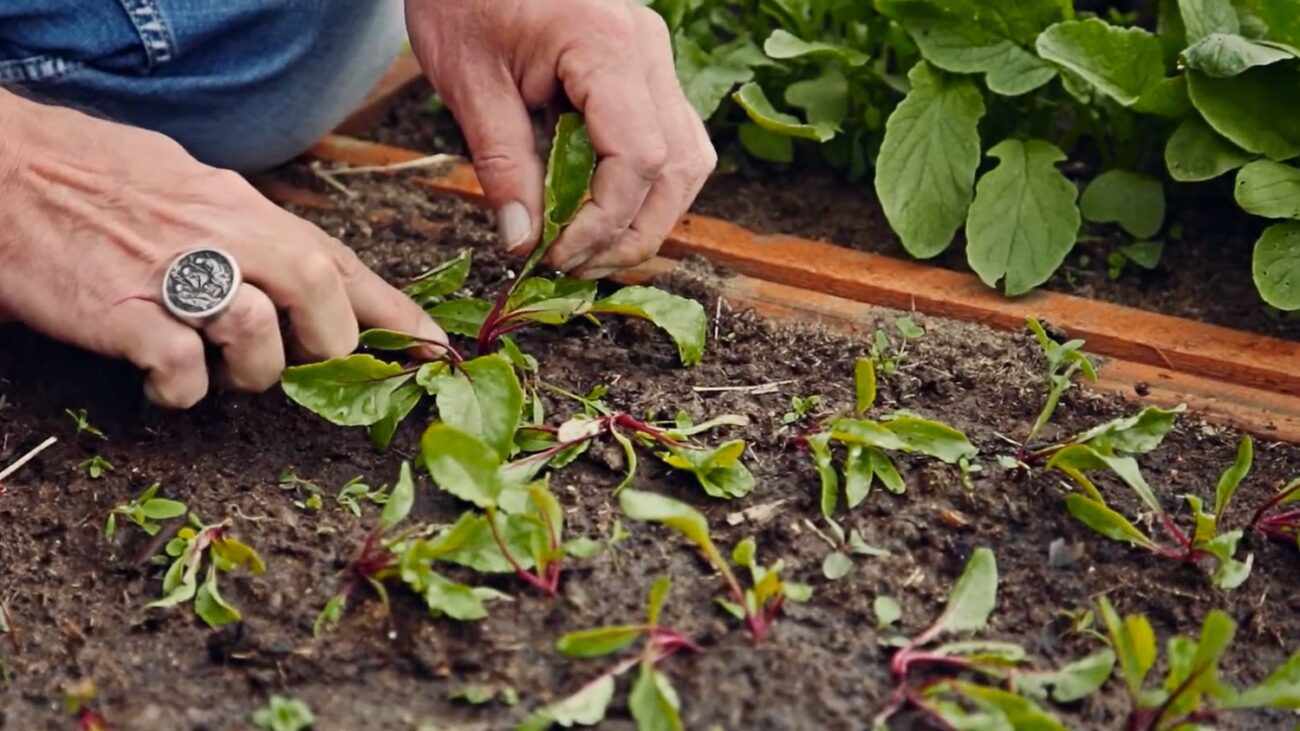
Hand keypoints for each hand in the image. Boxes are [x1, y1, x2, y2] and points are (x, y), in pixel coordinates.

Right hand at [0, 91, 445, 407]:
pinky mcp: (120, 313)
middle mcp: (219, 233)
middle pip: (317, 292)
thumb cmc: (96, 176)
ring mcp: (171, 272)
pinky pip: (180, 371)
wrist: (4, 164)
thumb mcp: (193, 185)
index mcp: (242, 207)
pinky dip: (180, 391)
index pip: (339, 260)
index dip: (394, 312)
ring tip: (216, 367)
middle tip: (303, 364)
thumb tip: (303, 272)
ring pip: (257, 335)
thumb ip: (250, 230)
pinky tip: (161, 381)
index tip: (435, 350)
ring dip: (250, 370)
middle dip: (325, 344)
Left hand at [406, 0, 716, 277]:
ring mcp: (654, 58)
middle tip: (575, 266)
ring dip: (646, 216)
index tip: (556, 256)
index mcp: (606, 44)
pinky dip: (643, 188)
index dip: (603, 222)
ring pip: (686, 161)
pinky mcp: (646, 70)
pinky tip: (597, 210)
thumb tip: (523, 242)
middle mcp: (648, 50)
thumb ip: (503, 166)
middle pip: (677, 168)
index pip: (637, 159)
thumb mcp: (468, 85)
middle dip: (633, 232)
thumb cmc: (462, 0)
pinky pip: (669, 142)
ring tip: (588, 248)